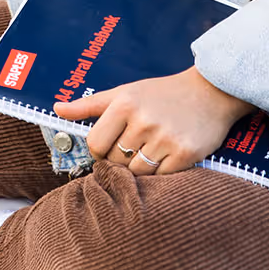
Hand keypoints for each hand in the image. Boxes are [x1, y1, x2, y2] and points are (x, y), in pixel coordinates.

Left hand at [53, 66, 255, 175]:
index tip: (116, 143)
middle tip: (141, 143)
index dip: (103, 150)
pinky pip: (161, 178)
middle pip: (115, 162)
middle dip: (124, 158)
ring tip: (155, 148)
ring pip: (136, 174)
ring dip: (143, 167)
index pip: (96, 146)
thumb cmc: (162, 93)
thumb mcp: (126, 91)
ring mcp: (165, 137)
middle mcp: (143, 120)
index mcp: (125, 103)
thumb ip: (89, 104)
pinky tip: (171, 153)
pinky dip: (163, 172)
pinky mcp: (185, 153)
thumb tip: (57, 108)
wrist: (211, 91)